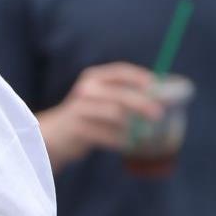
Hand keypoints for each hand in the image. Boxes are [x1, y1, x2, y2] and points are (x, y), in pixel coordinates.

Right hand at [47, 64, 164, 165]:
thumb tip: (160, 96)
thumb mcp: (101, 98)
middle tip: (159, 115)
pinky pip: (106, 134)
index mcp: (94, 77)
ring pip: (114, 114)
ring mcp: (80, 108)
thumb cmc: (87, 115)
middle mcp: (86, 89)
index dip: (140, 77)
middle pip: (120, 94)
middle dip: (142, 104)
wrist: (55, 134)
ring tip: (144, 135)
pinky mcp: (77, 128)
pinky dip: (120, 140)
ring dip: (132, 126)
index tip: (157, 86)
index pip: (120, 71)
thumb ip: (123, 94)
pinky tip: (128, 144)